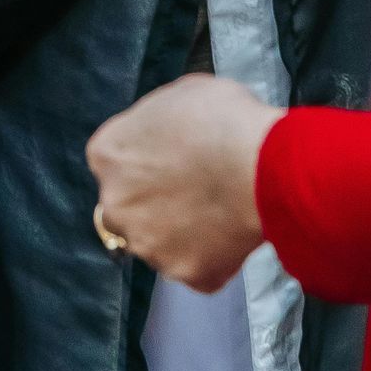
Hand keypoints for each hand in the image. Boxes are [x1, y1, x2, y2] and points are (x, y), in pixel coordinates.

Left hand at [85, 74, 281, 292]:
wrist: (263, 167)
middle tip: (192, 190)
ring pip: (159, 243)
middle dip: (152, 202)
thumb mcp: (178, 95)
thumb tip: (166, 136)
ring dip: (180, 232)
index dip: (145, 160)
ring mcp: (149, 246)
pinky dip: (213, 256)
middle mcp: (116, 205)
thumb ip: (156, 124)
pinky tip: (233, 232)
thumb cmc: (222, 119)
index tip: (171, 159)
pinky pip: (197, 267)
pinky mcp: (187, 275)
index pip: (115, 161)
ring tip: (217, 211)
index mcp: (107, 155)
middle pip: (128, 208)